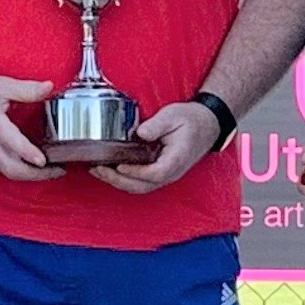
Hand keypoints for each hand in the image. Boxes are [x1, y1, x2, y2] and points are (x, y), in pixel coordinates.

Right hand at [0, 71, 62, 180]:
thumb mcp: (1, 85)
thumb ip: (27, 89)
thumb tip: (49, 88)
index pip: (12, 144)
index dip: (29, 154)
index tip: (44, 161)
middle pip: (12, 169)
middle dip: (37, 175)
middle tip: (58, 171)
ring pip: (8, 172)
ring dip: (29, 175)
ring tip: (50, 172)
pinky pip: (1, 169)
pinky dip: (18, 172)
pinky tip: (30, 167)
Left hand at [92, 99, 220, 193]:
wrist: (206, 125)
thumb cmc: (191, 120)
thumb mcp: (173, 116)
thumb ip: (157, 125)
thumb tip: (140, 133)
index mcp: (176, 160)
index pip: (154, 173)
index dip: (134, 173)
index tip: (118, 166)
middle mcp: (171, 173)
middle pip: (142, 186)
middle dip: (117, 181)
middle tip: (98, 170)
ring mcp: (165, 176)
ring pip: (139, 188)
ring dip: (118, 182)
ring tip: (98, 171)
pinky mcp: (159, 173)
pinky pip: (140, 182)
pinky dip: (123, 180)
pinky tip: (110, 171)